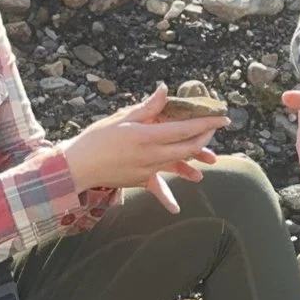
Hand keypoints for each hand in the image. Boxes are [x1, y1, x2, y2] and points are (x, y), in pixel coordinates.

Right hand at [60, 85, 224, 211]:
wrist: (77, 166)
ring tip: (209, 161)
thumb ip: (148, 107)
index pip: (185, 128)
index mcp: (147, 135)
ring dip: (194, 163)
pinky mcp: (140, 179)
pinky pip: (157, 189)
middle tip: (213, 129)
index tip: (222, 118)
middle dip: (205, 139)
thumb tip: (165, 90)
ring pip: (178, 165)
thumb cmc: (96, 138)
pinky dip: (166, 198)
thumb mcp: (122, 117)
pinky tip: (176, 210)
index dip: (206, 123)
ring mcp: (147, 169)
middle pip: (187, 147)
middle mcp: (151, 154)